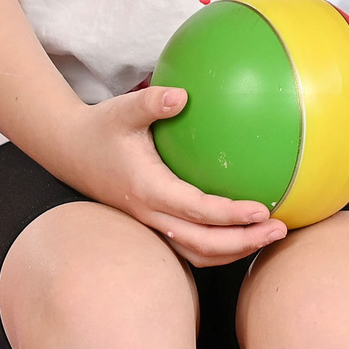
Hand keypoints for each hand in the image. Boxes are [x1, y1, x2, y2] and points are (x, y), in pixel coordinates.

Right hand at [51, 86, 287, 266]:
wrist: (69, 151)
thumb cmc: (101, 128)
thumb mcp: (122, 110)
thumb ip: (152, 102)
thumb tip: (182, 95)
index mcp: (148, 189)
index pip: (196, 211)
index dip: (230, 216)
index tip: (263, 210)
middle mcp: (150, 214)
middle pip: (202, 244)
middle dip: (243, 243)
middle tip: (279, 231)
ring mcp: (151, 224)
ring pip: (196, 253)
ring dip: (234, 251)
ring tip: (268, 238)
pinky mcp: (153, 223)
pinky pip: (188, 246)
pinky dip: (218, 248)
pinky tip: (242, 234)